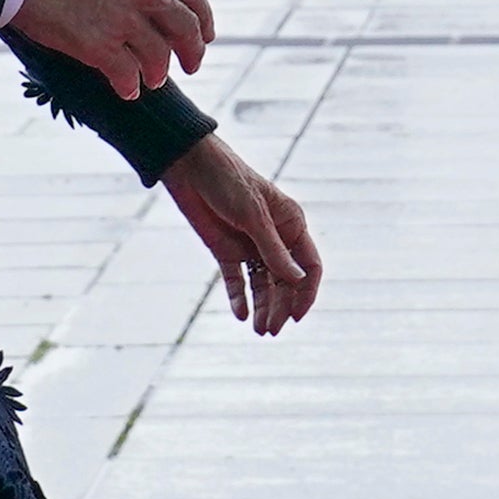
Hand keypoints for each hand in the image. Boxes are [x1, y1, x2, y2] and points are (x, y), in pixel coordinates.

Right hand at [8, 0, 214, 100]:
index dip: (202, 13)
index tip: (205, 31)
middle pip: (185, 26)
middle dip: (193, 50)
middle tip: (192, 65)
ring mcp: (123, 18)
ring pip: (158, 55)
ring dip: (158, 72)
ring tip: (152, 81)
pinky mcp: (98, 45)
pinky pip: (126, 74)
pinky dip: (130, 86)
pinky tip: (126, 91)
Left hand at [163, 136, 322, 336]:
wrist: (189, 167)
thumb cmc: (228, 181)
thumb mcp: (253, 216)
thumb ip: (274, 250)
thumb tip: (298, 281)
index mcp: (291, 223)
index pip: (309, 265)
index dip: (306, 292)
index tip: (296, 316)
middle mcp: (274, 237)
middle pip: (285, 280)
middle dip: (281, 306)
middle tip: (271, 330)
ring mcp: (250, 245)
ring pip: (263, 284)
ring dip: (264, 307)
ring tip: (260, 330)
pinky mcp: (226, 250)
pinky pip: (237, 280)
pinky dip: (239, 297)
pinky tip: (241, 315)